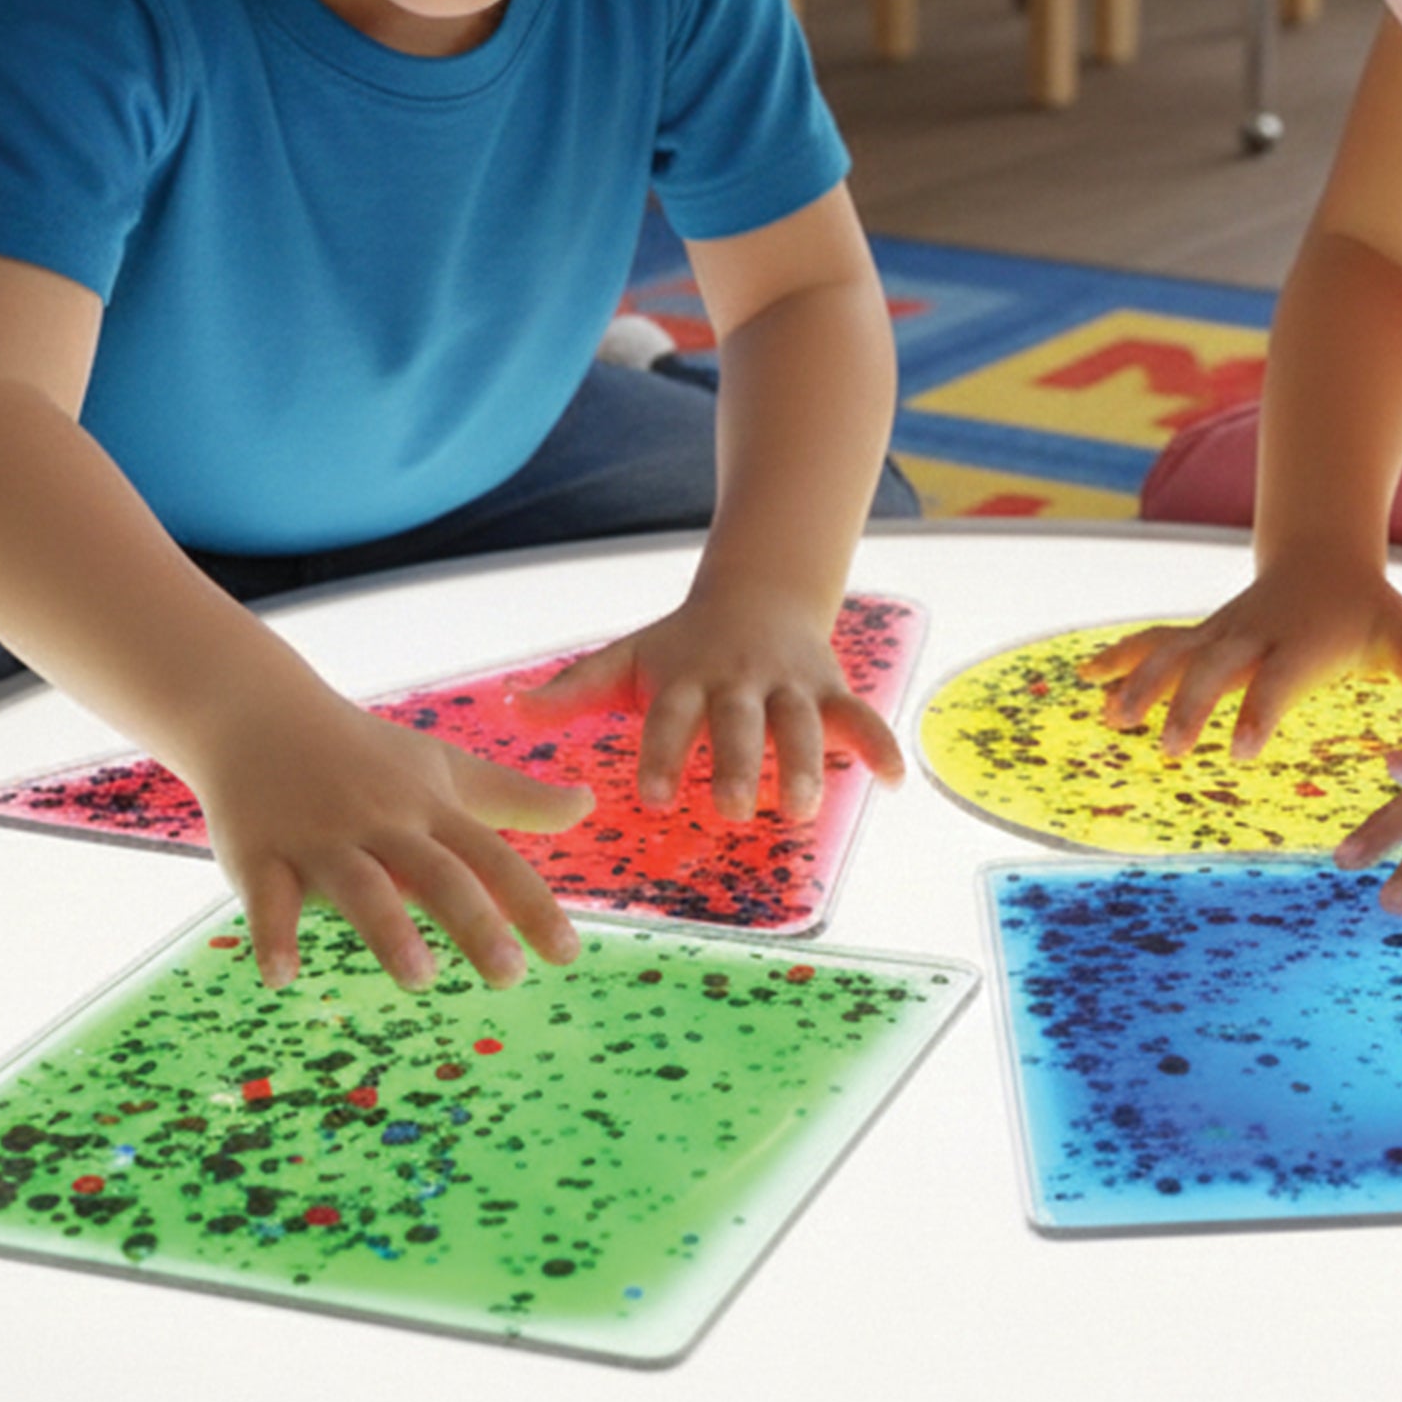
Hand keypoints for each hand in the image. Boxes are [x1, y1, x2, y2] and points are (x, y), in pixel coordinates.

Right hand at [193, 694, 590, 991]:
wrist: (259, 711)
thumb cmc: (365, 751)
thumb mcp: (445, 768)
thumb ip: (516, 797)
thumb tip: (589, 805)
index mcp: (428, 810)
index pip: (491, 858)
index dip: (531, 904)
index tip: (569, 954)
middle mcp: (381, 823)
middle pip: (436, 874)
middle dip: (474, 921)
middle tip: (510, 976)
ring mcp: (319, 838)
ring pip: (360, 885)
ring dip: (389, 930)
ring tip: (420, 979)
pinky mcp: (259, 852)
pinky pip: (267, 897)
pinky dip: (272, 935)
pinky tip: (282, 978)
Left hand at [518, 593, 906, 819]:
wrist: (758, 592)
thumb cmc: (681, 645)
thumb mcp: (627, 660)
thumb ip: (572, 691)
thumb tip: (505, 710)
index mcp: (686, 679)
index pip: (670, 718)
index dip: (662, 755)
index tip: (650, 798)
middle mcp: (738, 682)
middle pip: (739, 724)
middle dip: (735, 764)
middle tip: (728, 809)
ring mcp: (788, 684)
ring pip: (800, 724)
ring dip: (803, 764)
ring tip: (801, 808)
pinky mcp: (830, 689)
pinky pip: (860, 716)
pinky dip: (880, 744)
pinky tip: (895, 781)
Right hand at [1083, 555, 1401, 760]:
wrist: (1321, 557)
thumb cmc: (1365, 609)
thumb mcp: (1401, 631)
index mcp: (1300, 643)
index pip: (1277, 681)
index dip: (1259, 712)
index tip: (1240, 750)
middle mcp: (1253, 636)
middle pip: (1214, 668)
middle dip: (1189, 706)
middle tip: (1171, 749)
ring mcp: (1221, 633)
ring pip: (1174, 653)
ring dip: (1141, 684)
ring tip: (1113, 720)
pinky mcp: (1201, 636)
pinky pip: (1154, 644)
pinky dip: (1119, 659)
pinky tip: (1084, 680)